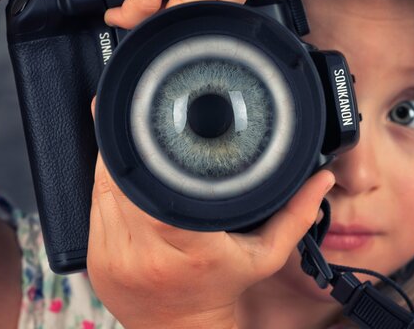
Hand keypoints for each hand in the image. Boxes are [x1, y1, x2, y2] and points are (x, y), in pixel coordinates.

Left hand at [86, 99, 334, 328]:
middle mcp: (142, 250)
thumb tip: (320, 177)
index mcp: (186, 245)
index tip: (157, 125)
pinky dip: (105, 187)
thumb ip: (296, 213)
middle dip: (132, 148)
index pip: (154, 181)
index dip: (149, 147)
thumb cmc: (225, 288)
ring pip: (101, 189)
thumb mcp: (267, 254)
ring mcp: (113, 256)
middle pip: (121, 178)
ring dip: (116, 164)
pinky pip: (92, 208)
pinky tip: (120, 176)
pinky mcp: (96, 260)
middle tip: (145, 125)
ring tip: (133, 144)